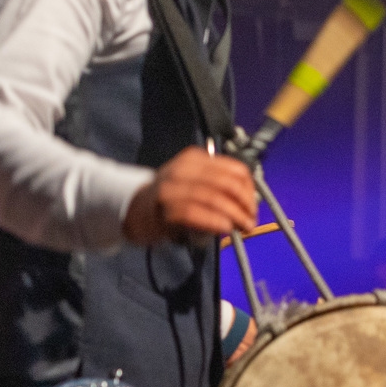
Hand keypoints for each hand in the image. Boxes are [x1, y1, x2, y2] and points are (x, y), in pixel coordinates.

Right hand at [123, 146, 256, 244]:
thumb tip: (250, 203)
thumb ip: (219, 186)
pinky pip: (197, 213)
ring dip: (235, 216)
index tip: (253, 206)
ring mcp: (172, 188)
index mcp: (195, 158)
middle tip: (251, 222)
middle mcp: (183, 169)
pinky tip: (224, 228)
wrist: (132, 208)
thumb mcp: (193, 181)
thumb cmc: (170, 198)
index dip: (250, 190)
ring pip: (214, 198)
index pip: (235, 169)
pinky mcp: (165, 209)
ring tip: (242, 228)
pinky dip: (216, 221)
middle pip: (228, 184)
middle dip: (245, 205)